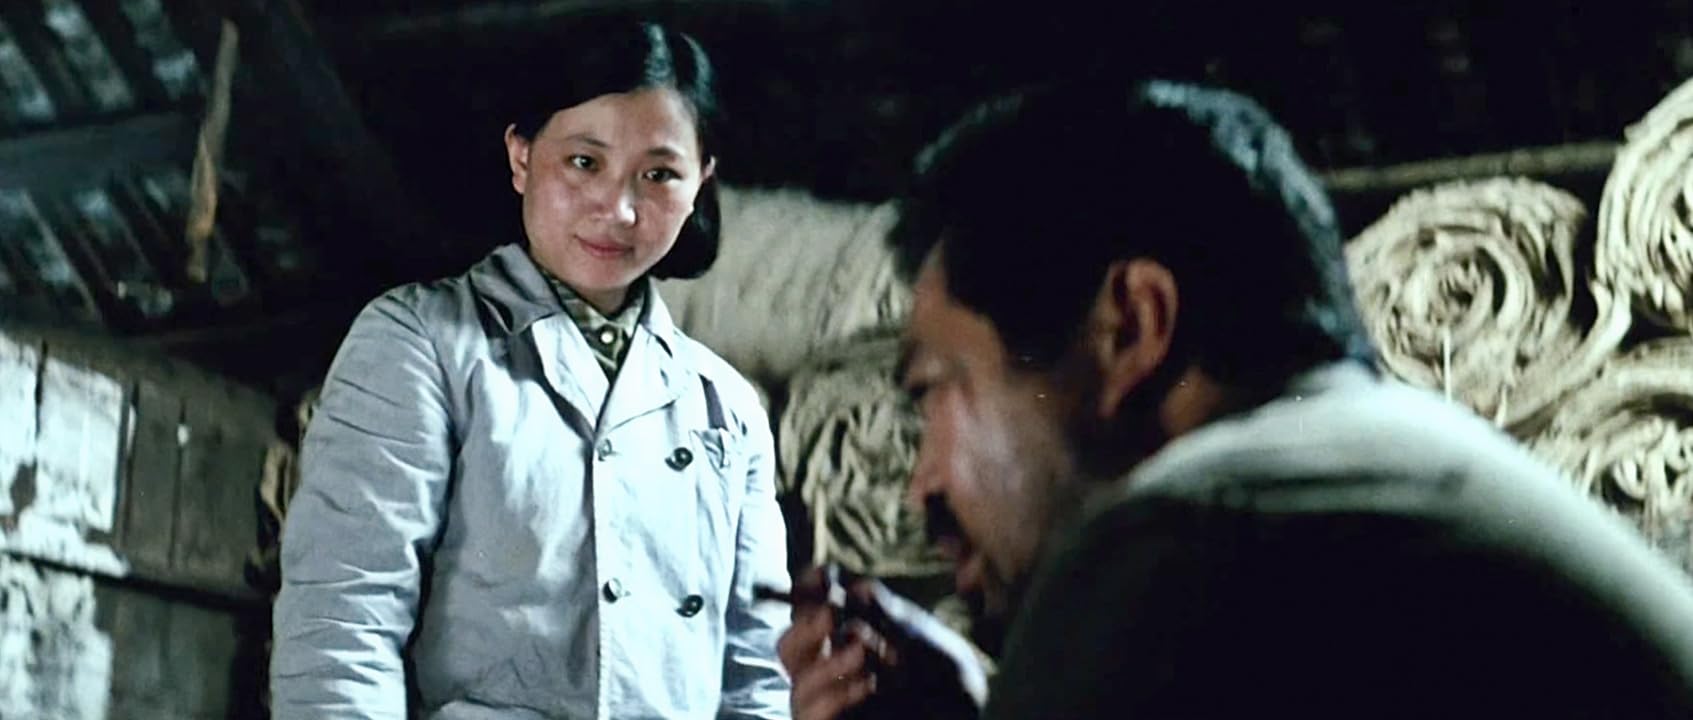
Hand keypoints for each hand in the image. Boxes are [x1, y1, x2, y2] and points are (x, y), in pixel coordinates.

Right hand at [775, 566, 985, 719]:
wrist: (964, 706)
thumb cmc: (940, 668)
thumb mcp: (913, 631)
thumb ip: (880, 610)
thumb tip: (850, 585)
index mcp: (839, 640)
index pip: (804, 613)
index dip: (805, 592)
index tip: (821, 576)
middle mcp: (825, 672)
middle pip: (787, 648)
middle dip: (805, 629)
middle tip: (830, 614)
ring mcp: (826, 705)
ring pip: (799, 684)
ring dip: (829, 664)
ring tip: (861, 651)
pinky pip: (815, 715)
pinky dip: (839, 696)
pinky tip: (868, 683)